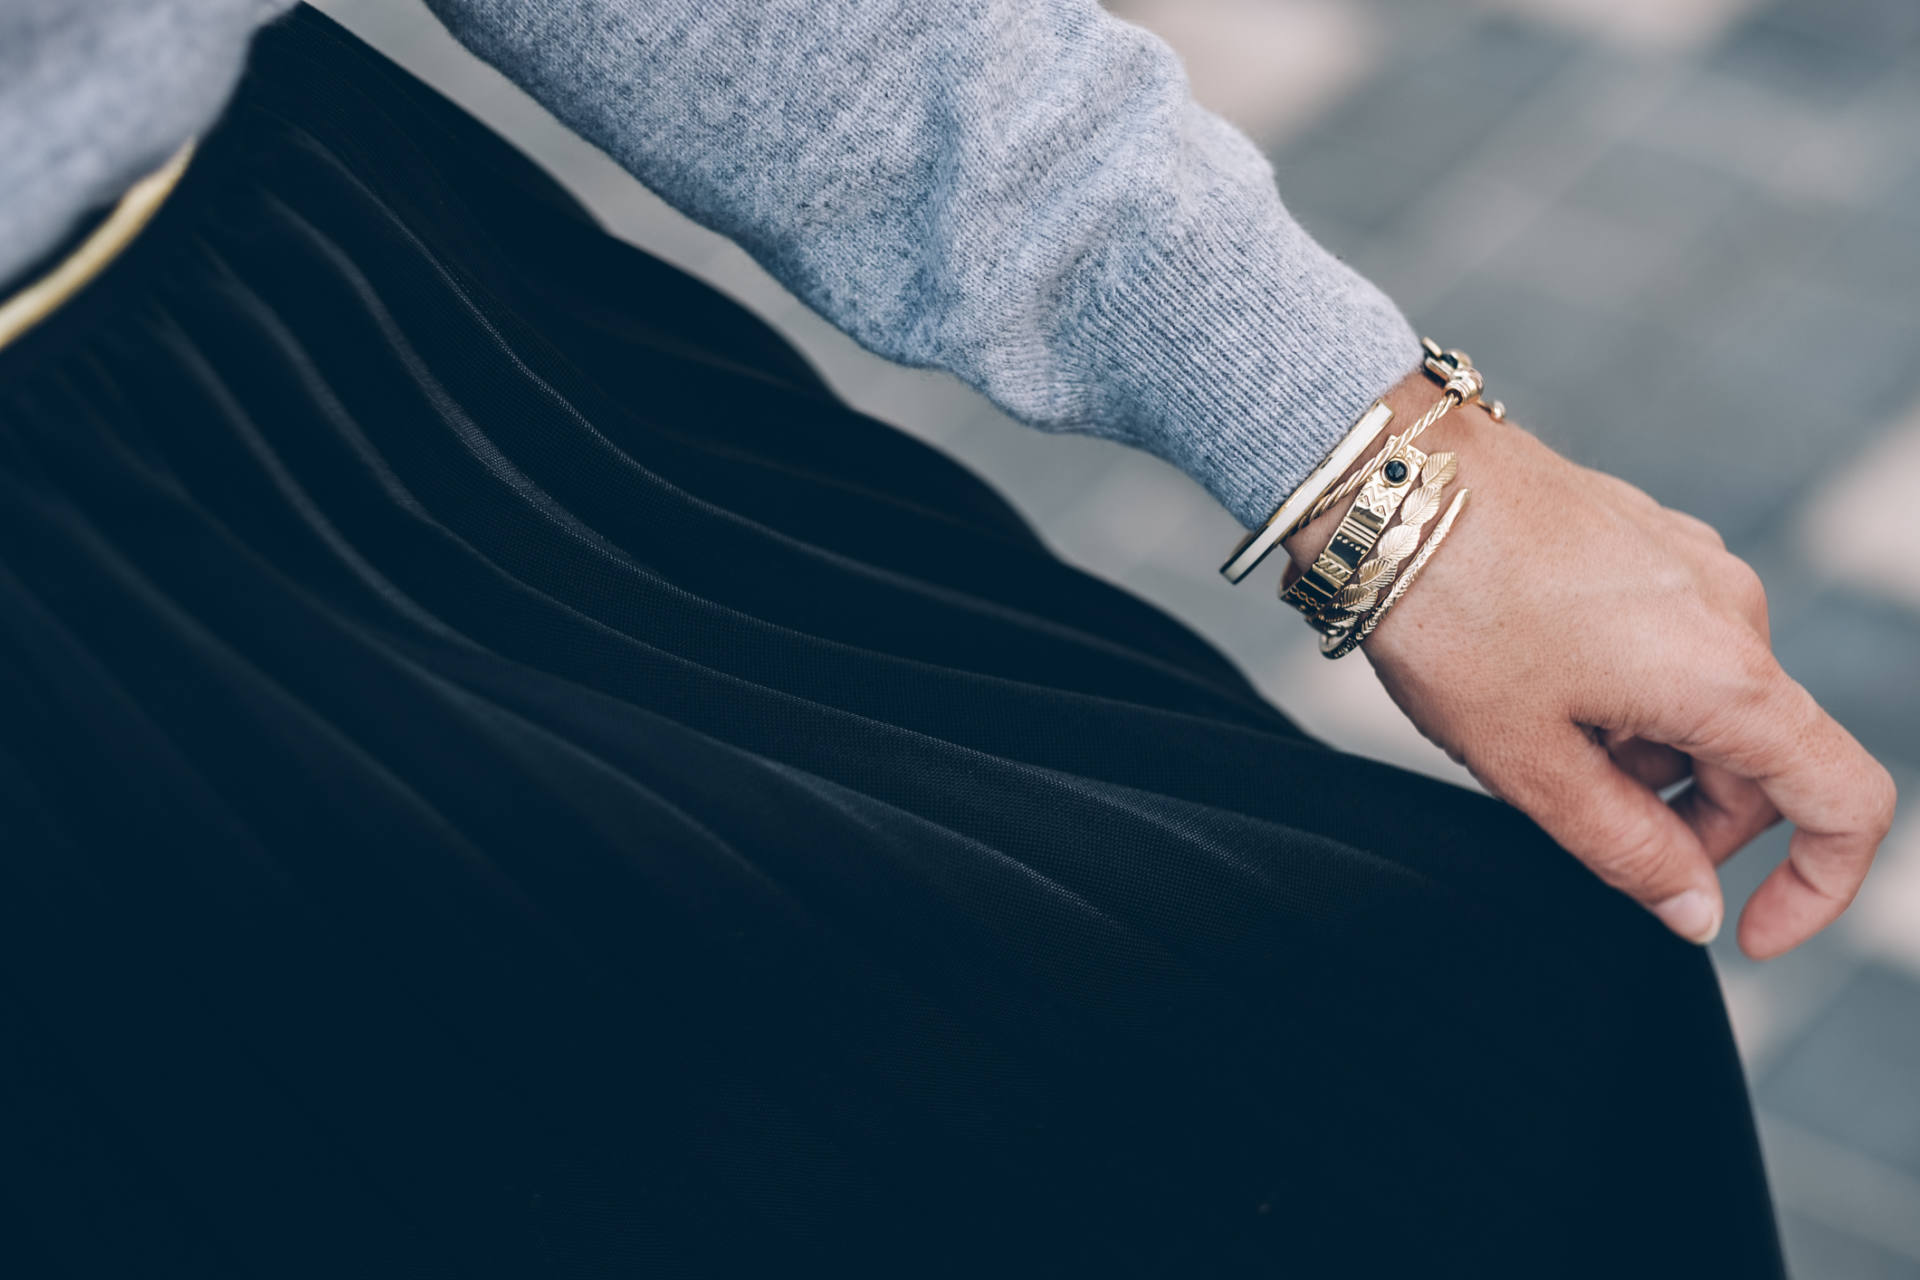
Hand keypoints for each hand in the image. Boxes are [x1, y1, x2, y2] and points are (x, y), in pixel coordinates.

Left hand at [1286, 372, 1896, 957]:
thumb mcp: (1527, 762)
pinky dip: (1625, 694)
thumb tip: (1697, 912)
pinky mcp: (1648, 540)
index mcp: (1726, 676)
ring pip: (1708, 703)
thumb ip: (1625, 849)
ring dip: (1646, 753)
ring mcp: (1693, 565)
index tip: (1748, 932)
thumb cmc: (1453, 615)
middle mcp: (1735, 611)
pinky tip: (1534, 680)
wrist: (1394, 482)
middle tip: (1580, 822)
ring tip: (1534, 734)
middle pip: (1763, 759)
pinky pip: (1669, 645)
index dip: (1818, 888)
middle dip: (1691, 821)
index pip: (1845, 801)